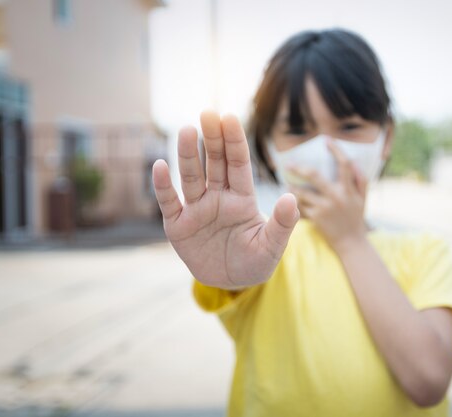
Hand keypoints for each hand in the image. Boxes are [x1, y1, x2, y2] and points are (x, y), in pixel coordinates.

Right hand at [152, 112, 299, 288]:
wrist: (231, 283)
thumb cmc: (255, 262)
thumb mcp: (272, 246)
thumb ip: (282, 223)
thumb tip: (291, 198)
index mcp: (242, 199)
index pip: (238, 164)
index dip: (234, 141)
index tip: (230, 117)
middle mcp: (218, 198)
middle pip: (215, 163)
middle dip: (212, 139)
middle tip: (208, 113)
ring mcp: (197, 209)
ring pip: (192, 176)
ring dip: (189, 155)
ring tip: (187, 131)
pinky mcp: (178, 225)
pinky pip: (169, 202)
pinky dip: (163, 186)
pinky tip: (160, 167)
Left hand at [288, 138, 368, 253]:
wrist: (350, 243)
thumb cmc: (356, 217)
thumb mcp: (363, 198)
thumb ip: (361, 180)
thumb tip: (354, 161)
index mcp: (349, 190)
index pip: (344, 165)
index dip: (336, 150)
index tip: (326, 140)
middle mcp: (336, 197)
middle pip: (315, 176)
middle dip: (300, 168)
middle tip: (289, 164)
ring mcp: (324, 208)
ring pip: (302, 193)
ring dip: (292, 187)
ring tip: (288, 184)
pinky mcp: (315, 219)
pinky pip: (300, 207)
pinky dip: (294, 203)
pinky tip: (290, 201)